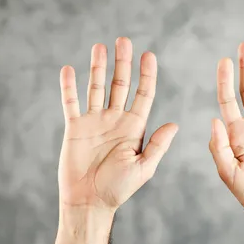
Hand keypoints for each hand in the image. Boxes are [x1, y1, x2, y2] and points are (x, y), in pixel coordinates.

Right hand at [58, 37, 177, 210]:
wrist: (90, 202)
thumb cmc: (118, 189)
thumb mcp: (143, 168)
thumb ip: (157, 145)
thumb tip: (174, 124)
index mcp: (134, 128)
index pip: (143, 95)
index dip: (147, 75)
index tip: (149, 55)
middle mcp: (115, 120)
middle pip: (120, 85)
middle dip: (123, 63)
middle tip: (124, 41)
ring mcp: (94, 122)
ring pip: (96, 88)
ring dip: (98, 68)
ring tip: (100, 47)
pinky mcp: (75, 128)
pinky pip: (71, 103)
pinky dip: (69, 87)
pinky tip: (69, 69)